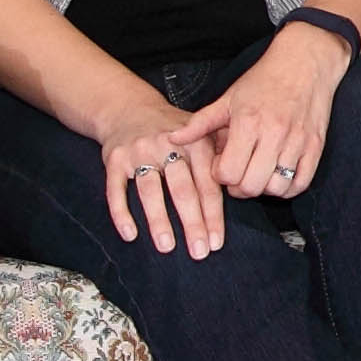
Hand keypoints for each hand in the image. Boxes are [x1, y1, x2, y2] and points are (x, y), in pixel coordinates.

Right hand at [98, 101, 233, 258]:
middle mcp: (168, 144)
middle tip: (199, 252)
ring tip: (167, 246)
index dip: (213, 215)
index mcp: (195, 141)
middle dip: (192, 223)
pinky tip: (130, 234)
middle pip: (182, 189)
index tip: (216, 242)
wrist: (129, 108)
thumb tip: (246, 184)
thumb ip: (223, 154)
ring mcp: (139, 151)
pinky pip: (116, 189)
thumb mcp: (202, 132)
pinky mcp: (114, 159)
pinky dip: (121, 212)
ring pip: (150, 190)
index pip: (207, 184)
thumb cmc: (173, 130)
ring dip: (159, 221)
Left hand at [172, 21, 353, 202]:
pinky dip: (288, 188)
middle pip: (250, 186)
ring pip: (276, 188)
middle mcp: (273, 134)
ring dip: (263, 188)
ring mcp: (297, 142)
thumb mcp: (228, 98)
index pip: (227, 172)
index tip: (221, 164)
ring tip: (258, 174)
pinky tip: (278, 176)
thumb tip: (171, 139)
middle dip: (239, 187)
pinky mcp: (315, 146)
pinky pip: (301, 183)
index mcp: (247, 122)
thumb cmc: (263, 80)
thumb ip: (200, 123)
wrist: (305, 62)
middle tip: (238, 174)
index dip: (219, 175)